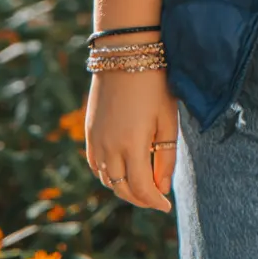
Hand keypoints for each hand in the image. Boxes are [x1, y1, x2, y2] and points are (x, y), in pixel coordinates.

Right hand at [85, 71, 178, 212]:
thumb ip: (166, 157)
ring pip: (107, 179)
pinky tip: (121, 170)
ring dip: (123, 188)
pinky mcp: (89, 131)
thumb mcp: (168, 119)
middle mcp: (109, 148)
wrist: (125, 53)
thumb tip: (163, 188)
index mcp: (131, 145)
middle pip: (122, 188)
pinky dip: (108, 174)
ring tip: (142, 186)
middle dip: (140, 198)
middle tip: (156, 199)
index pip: (141, 189)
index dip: (154, 202)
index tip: (167, 206)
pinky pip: (96, 164)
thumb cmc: (155, 83)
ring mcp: (96, 140)